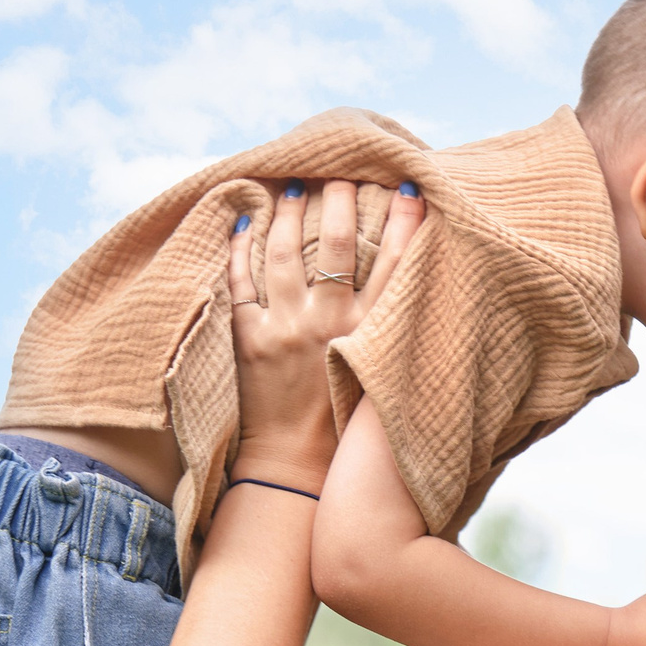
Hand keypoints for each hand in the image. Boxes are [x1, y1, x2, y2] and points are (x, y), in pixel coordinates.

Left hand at [227, 179, 426, 491]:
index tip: (406, 187)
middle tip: (339, 176)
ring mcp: (286, 330)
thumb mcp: (381, 377)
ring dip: (289, 215)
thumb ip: (390, 333)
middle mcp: (330, 325)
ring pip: (286, 254)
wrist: (296, 468)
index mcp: (370, 334)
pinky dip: (240, 248)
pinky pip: (240, 281)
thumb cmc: (346, 426)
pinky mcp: (249, 340)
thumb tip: (406, 290)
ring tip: (293, 190)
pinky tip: (243, 223)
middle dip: (340, 202)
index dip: (404, 222)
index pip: (394, 264)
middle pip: (339, 246)